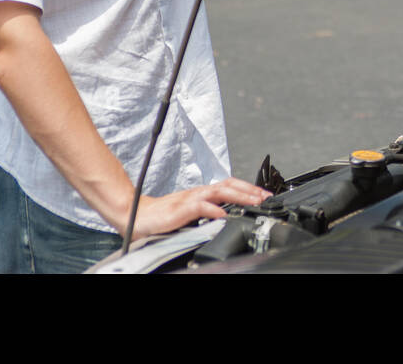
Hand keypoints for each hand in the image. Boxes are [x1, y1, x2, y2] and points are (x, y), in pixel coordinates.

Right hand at [122, 178, 271, 239]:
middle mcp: (198, 193)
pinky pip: (199, 207)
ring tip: (253, 201)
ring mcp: (189, 199)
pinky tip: (223, 214)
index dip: (247, 189)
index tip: (264, 195)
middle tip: (265, 197)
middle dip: (249, 190)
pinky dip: (212, 209)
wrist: (137, 216)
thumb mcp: (190, 214)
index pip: (228, 186)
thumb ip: (207, 212)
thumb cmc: (163, 216)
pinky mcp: (180, 209)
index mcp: (201, 194)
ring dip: (238, 195)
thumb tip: (228, 217)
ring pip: (218, 192)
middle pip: (228, 185)